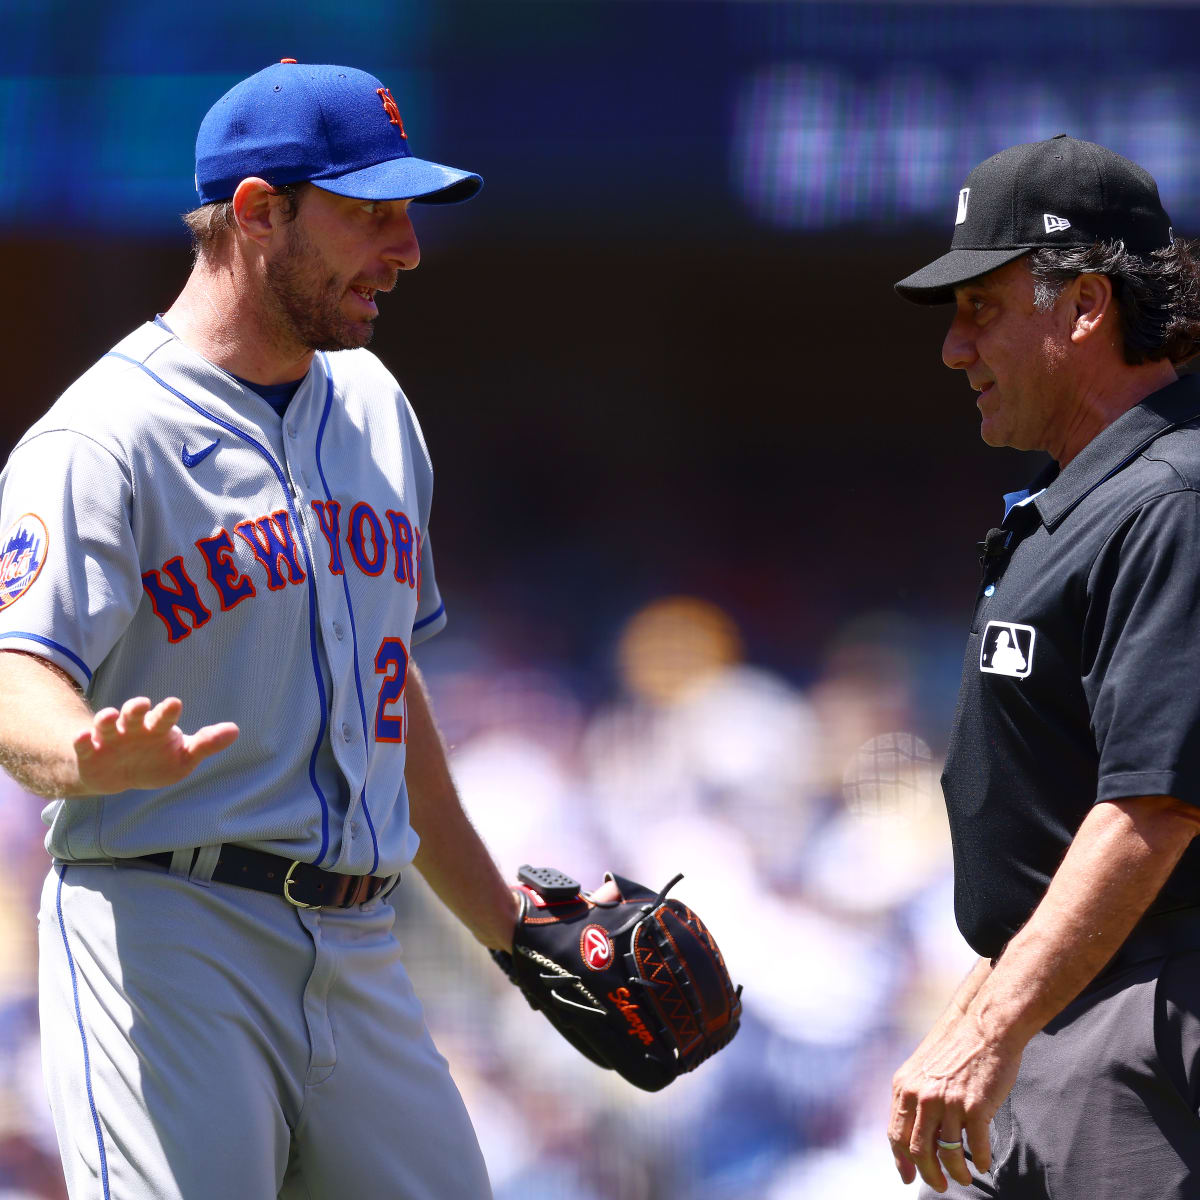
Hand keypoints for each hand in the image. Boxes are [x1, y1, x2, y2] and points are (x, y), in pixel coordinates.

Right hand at [72, 695, 238, 793]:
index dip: (168, 711)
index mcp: (157, 727)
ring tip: (110, 715)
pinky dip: (81, 741)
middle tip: (141, 704)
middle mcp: (132, 728)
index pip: (164, 717)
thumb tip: (235, 730)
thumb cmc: (157, 759)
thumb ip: (206, 744)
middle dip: (136, 708)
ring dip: (107, 719)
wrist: (119, 775)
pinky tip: (82, 737)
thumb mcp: (184, 756)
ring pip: (106, 725)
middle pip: (134, 714)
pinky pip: (83, 745)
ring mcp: (109, 739)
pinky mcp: (90, 753)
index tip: (175, 703)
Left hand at [888, 1008, 1021, 1192]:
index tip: (907, 1177)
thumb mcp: (922, 1068)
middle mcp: (921, 1096)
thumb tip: (913, 1129)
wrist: (983, 1026)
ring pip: (947, 1154)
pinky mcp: (975, 1107)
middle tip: (940, 1185)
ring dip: (956, 1174)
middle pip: (918, 1151)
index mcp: (904, 1087)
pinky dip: (979, 1161)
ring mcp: (947, 1103)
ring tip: (964, 1178)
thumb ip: (915, 1095)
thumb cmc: (956, 1046)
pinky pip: (975, 1147)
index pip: (895, 1135)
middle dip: (929, 1175)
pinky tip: (983, 1164)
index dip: (901, 1161)